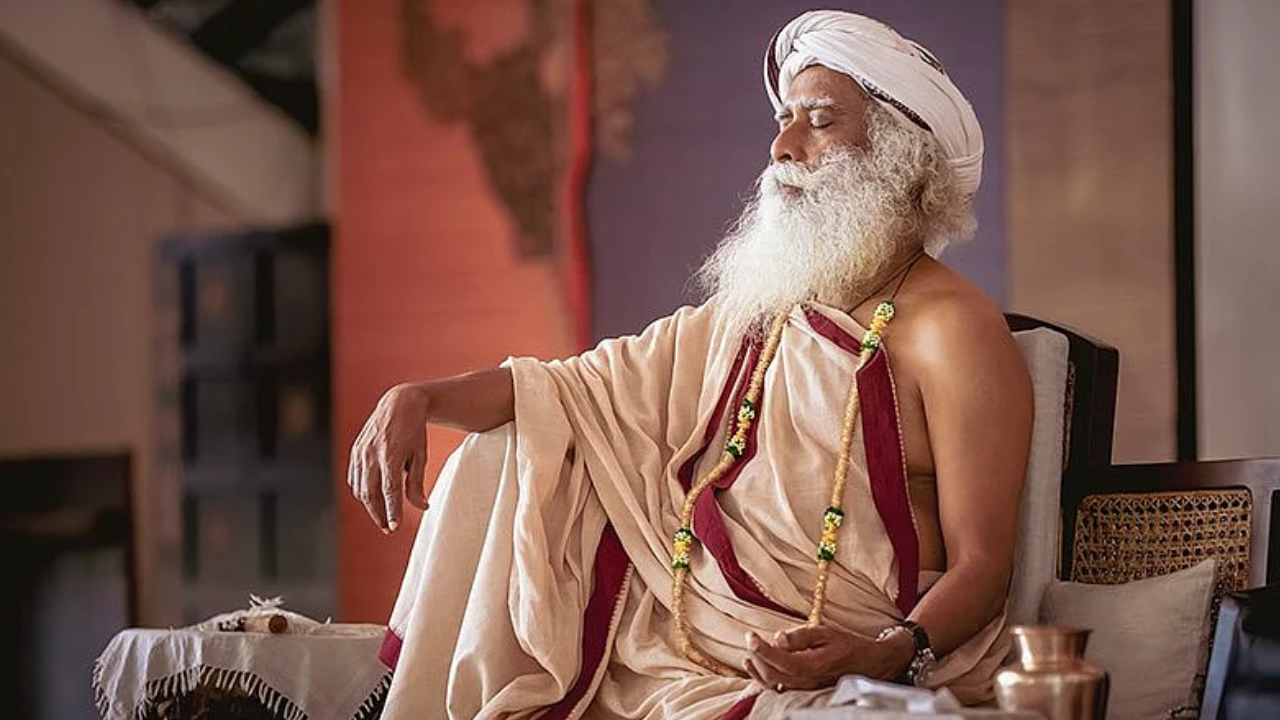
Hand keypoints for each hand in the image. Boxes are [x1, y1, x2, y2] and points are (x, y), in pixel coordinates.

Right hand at [348, 383, 431, 532]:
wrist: (399, 403)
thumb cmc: (414, 430)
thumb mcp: (420, 455)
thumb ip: (417, 483)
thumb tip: (422, 507)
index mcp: (390, 454)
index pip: (389, 490)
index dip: (391, 511)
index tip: (394, 527)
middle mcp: (372, 454)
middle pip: (370, 493)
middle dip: (379, 514)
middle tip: (388, 527)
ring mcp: (360, 452)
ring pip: (360, 488)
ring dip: (370, 505)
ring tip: (383, 515)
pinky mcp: (355, 451)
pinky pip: (354, 478)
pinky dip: (361, 491)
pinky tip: (371, 497)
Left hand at [743, 624, 913, 691]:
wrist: (871, 663)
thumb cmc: (849, 645)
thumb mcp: (827, 632)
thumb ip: (801, 636)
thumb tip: (778, 638)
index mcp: (813, 665)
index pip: (779, 661)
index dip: (761, 649)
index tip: (750, 635)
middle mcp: (808, 682)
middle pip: (773, 674)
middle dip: (757, 657)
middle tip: (751, 639)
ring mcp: (806, 689)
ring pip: (774, 685)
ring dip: (758, 669)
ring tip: (750, 653)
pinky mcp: (806, 691)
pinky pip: (780, 690)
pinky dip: (764, 680)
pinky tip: (756, 668)